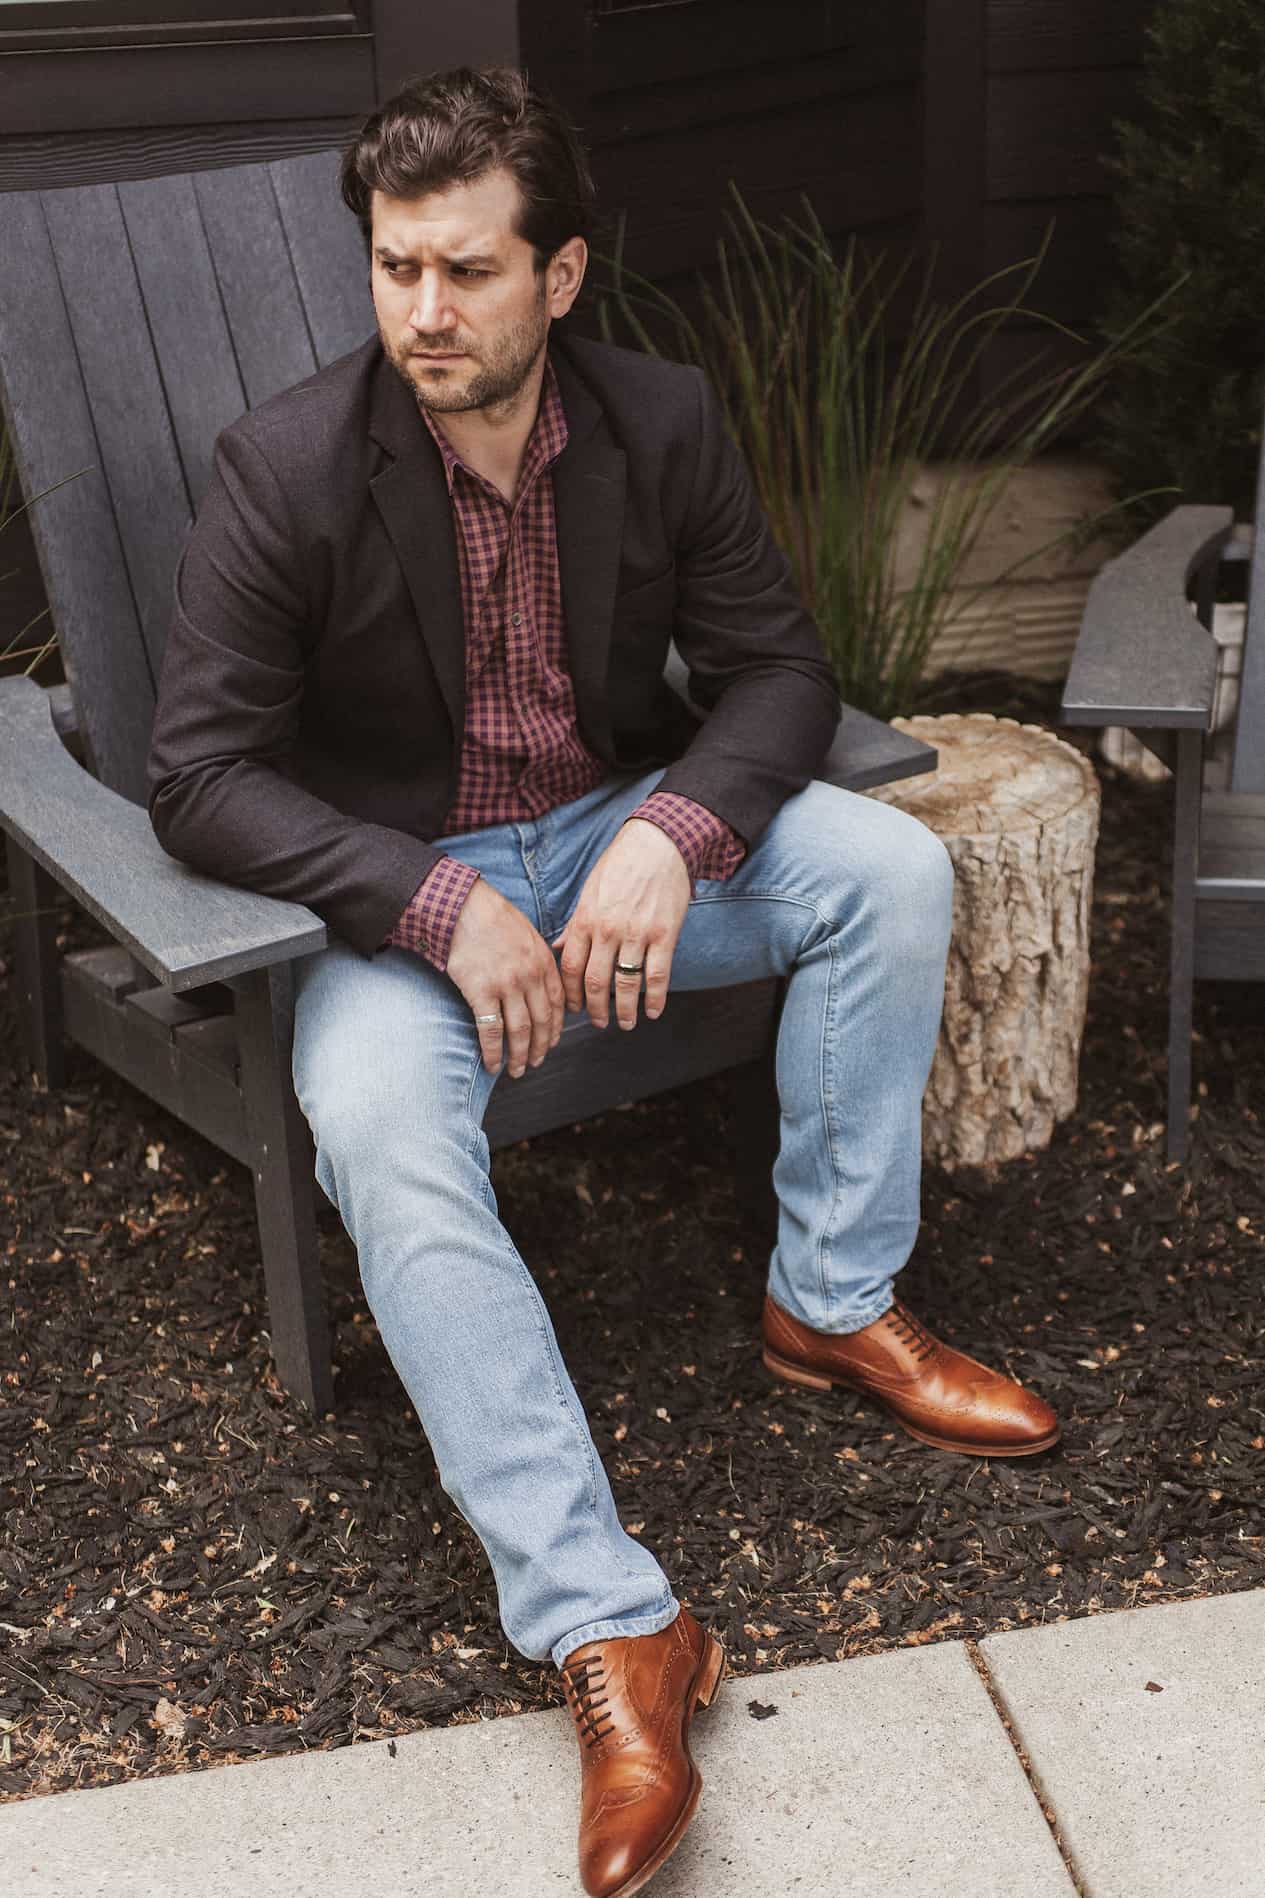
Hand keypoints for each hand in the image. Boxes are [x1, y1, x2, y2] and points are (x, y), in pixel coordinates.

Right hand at [445, 878, 564, 1076]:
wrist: (461, 906)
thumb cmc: (490, 917)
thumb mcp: (526, 932)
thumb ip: (538, 957)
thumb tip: (541, 978)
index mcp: (543, 961)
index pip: (558, 1003)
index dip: (556, 1027)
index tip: (551, 1041)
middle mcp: (530, 976)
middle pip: (542, 1022)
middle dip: (541, 1047)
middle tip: (536, 1063)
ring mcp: (507, 985)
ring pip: (521, 1031)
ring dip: (520, 1056)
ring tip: (517, 1070)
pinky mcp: (482, 992)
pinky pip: (492, 1031)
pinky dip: (495, 1052)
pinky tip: (493, 1064)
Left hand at [550, 818, 690, 1029]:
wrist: (658, 843)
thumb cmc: (621, 865)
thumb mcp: (589, 891)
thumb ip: (575, 924)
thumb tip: (556, 947)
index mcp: (585, 919)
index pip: (570, 967)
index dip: (570, 994)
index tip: (574, 1008)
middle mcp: (607, 930)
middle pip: (595, 982)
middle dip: (595, 1009)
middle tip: (599, 1022)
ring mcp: (636, 933)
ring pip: (626, 984)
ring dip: (625, 1011)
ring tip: (627, 1023)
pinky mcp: (664, 934)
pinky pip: (657, 975)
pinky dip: (654, 998)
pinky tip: (653, 1011)